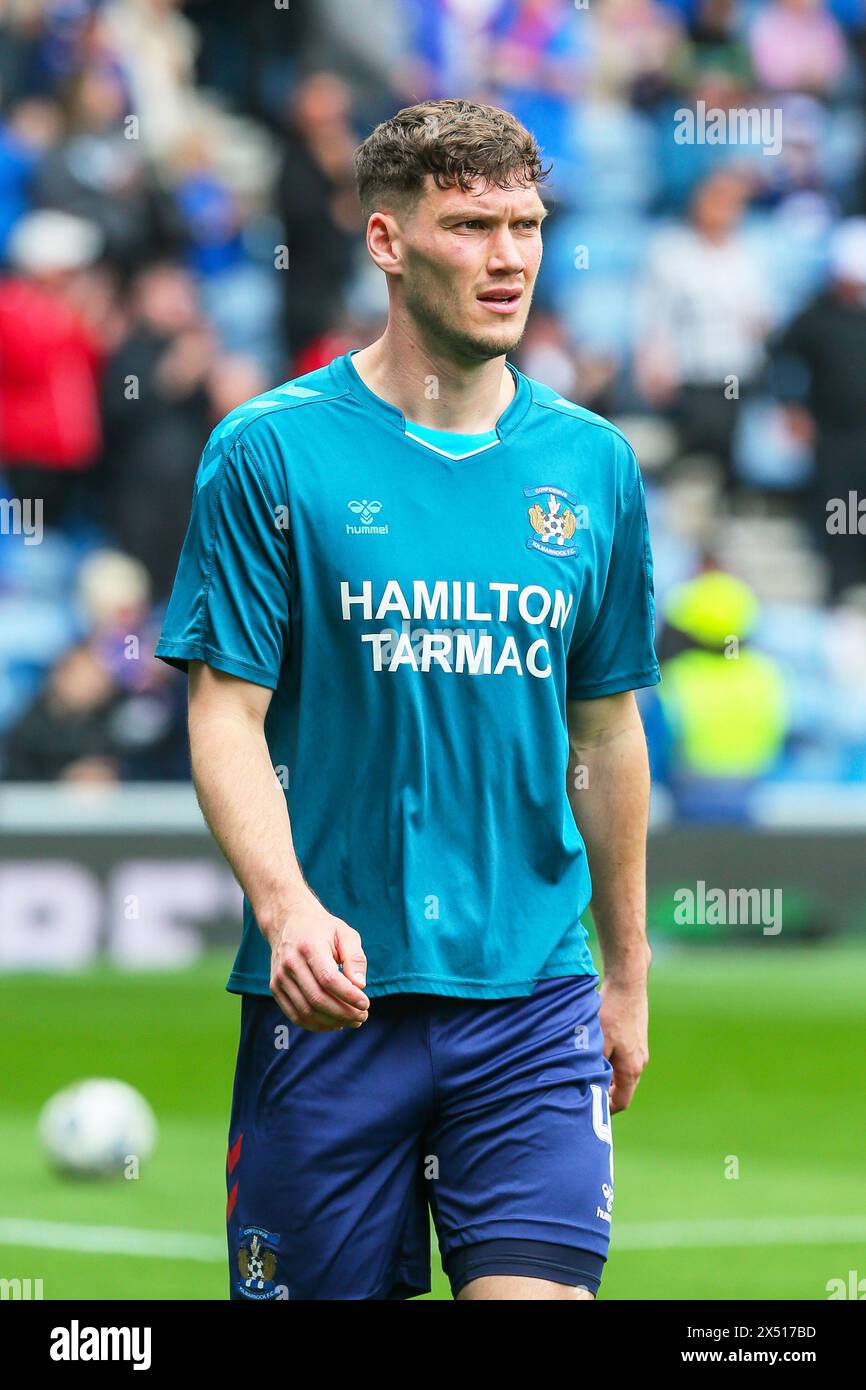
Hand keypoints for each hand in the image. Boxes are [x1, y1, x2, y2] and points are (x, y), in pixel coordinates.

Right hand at [267, 899, 369, 1032]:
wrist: (288, 922)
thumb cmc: (323, 929)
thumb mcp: (345, 934)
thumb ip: (354, 957)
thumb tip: (360, 985)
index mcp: (309, 946)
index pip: (328, 979)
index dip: (349, 996)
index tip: (366, 1004)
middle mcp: (290, 963)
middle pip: (317, 999)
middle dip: (344, 1013)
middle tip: (362, 1016)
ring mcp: (279, 977)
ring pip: (306, 1011)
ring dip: (332, 1022)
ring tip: (352, 1021)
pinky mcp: (275, 988)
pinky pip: (295, 1015)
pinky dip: (316, 1025)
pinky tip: (334, 1023)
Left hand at [599, 974, 648, 1113]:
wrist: (628, 982)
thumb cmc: (612, 1012)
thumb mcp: (598, 1042)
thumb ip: (595, 1066)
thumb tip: (587, 1086)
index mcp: (631, 1068)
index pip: (622, 1101)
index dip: (607, 1109)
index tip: (591, 1109)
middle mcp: (640, 1061)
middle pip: (624, 1088)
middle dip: (606, 1093)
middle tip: (585, 1092)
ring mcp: (640, 1048)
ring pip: (623, 1071)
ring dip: (608, 1075)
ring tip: (587, 1071)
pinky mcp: (636, 1035)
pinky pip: (624, 1057)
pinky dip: (611, 1060)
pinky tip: (596, 1050)